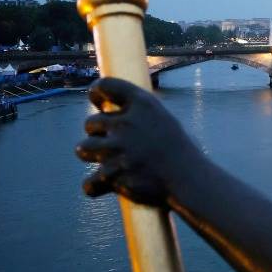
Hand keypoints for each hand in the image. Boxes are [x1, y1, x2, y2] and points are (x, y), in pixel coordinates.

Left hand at [75, 77, 199, 206]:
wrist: (188, 179)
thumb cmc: (180, 151)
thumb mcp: (164, 120)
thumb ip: (140, 114)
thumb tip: (118, 112)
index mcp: (142, 104)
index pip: (105, 85)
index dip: (96, 92)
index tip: (98, 102)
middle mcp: (125, 123)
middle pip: (90, 123)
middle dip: (98, 132)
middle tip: (112, 142)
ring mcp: (116, 149)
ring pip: (83, 148)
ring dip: (92, 154)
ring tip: (108, 160)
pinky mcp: (111, 175)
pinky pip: (89, 182)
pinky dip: (94, 186)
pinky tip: (103, 185)